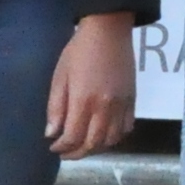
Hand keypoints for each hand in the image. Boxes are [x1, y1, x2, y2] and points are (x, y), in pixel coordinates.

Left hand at [44, 13, 137, 158]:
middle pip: (92, 143)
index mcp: (83, 100)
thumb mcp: (60, 76)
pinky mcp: (132, 101)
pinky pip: (126, 129)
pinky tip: (103, 135)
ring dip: (96, 148)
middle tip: (65, 152)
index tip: (53, 146)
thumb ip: (56, 107)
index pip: (72, 136)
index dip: (61, 147)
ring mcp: (121, 105)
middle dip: (77, 153)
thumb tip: (52, 133)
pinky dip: (115, 138)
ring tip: (83, 145)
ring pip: (111, 140)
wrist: (108, 31)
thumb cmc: (79, 51)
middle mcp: (105, 108)